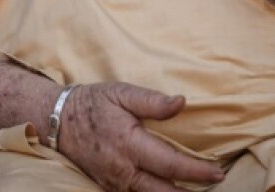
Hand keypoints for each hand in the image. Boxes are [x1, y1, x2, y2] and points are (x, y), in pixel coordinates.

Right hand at [56, 83, 223, 191]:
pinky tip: (168, 189)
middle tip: (215, 183)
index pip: (170, 164)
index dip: (196, 170)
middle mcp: (123, 170)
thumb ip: (151, 101)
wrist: (56, 121)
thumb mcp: (120, 93)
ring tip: (194, 190)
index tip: (217, 170)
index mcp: (129, 145)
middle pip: (163, 191)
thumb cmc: (92, 103)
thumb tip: (181, 103)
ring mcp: (115, 183)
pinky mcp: (109, 187)